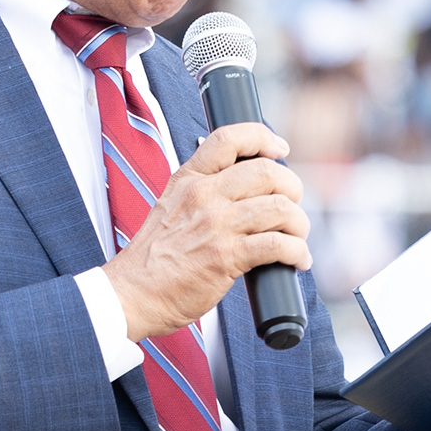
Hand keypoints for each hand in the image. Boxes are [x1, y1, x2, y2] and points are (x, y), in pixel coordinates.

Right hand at [103, 120, 307, 341]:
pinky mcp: (226, 257)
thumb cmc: (153, 258)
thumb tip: (244, 188)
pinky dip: (297, 252)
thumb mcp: (171, 206)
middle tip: (292, 206)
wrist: (132, 293)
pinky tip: (297, 260)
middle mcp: (204, 196)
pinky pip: (278, 245)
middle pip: (267, 171)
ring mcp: (216, 225)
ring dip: (299, 224)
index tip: (279, 148)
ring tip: (297, 238)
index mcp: (189, 179)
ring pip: (280, 208)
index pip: (228, 138)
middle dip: (292, 187)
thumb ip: (202, 191)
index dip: (262, 136)